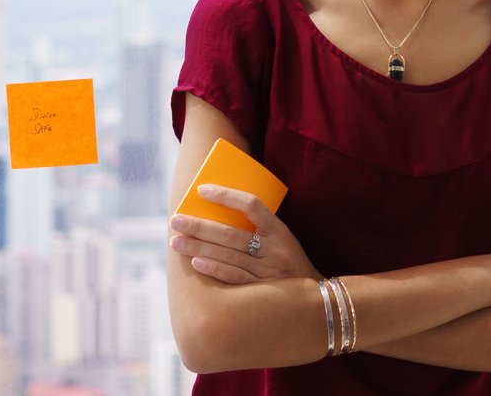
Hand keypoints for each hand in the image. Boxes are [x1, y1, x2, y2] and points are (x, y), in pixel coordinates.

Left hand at [170, 185, 319, 285]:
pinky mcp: (262, 291)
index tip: (202, 190)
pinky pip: (234, 277)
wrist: (314, 301)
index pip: (252, 205)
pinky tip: (195, 263)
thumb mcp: (282, 241)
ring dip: (199, 248)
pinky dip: (214, 269)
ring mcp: (268, 272)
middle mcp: (275, 250)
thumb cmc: (288, 265)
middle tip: (176, 220)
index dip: (227, 196)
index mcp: (280, 231)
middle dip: (200, 226)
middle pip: (232, 234)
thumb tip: (215, 216)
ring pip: (229, 256)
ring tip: (176, 241)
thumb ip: (258, 231)